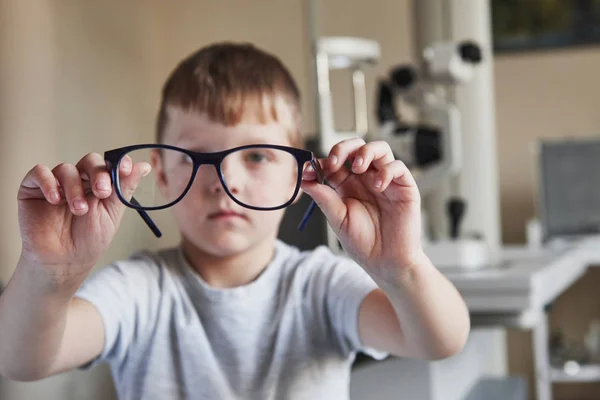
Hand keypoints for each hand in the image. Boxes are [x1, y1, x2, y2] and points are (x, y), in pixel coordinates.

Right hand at [17, 152, 149, 276]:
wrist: (64, 261)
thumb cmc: (89, 239)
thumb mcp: (112, 213)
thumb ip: (124, 188)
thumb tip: (143, 166)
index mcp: (99, 184)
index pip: (108, 164)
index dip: (117, 162)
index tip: (125, 168)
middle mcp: (78, 180)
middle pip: (89, 161)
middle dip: (98, 174)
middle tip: (102, 192)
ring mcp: (56, 183)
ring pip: (66, 169)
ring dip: (75, 188)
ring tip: (79, 210)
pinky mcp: (33, 188)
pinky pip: (39, 172)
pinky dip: (49, 182)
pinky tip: (55, 200)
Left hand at [301, 138, 424, 279]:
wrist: (386, 263)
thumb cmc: (363, 243)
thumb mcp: (338, 220)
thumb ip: (324, 198)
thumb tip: (304, 180)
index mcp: (347, 185)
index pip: (335, 162)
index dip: (321, 162)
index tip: (309, 171)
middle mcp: (366, 179)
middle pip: (356, 148)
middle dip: (342, 148)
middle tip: (334, 162)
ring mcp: (386, 181)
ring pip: (379, 149)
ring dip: (366, 152)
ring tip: (358, 168)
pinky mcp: (404, 187)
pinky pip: (398, 167)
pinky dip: (387, 170)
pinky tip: (378, 186)